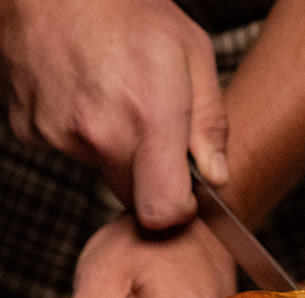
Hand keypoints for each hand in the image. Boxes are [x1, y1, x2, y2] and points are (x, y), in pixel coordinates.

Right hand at [0, 0, 227, 228]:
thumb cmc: (128, 9)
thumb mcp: (192, 54)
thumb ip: (210, 123)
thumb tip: (214, 176)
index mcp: (148, 117)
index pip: (161, 210)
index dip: (176, 210)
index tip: (184, 194)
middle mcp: (99, 131)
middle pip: (133, 195)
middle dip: (149, 177)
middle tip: (152, 132)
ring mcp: (59, 130)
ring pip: (101, 168)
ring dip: (113, 146)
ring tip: (114, 95)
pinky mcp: (29, 126)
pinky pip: (66, 147)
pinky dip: (78, 130)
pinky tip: (83, 91)